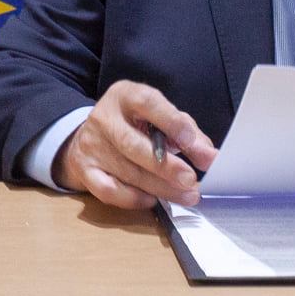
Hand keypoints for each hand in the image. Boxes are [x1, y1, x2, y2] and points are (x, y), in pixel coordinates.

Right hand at [58, 80, 218, 209]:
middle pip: (133, 144)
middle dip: (165, 166)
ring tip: (185, 196)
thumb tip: (209, 157)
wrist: (92, 135)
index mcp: (125, 96)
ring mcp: (92, 145)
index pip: (147, 103)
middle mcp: (104, 118)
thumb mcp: (159, 116)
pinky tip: (151, 200)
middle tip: (190, 181)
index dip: (170, 122)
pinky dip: (132, 199)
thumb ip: (187, 133)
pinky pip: (108, 190)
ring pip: (126, 171)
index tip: (191, 142)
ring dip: (160, 188)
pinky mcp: (85, 170)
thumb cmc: (135, 124)